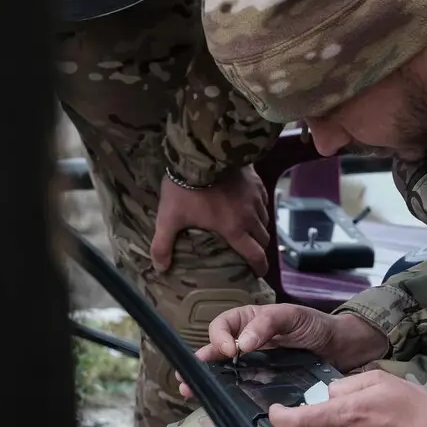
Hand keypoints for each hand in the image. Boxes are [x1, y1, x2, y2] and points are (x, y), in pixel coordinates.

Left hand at [151, 165, 269, 274]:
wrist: (201, 153)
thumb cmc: (186, 189)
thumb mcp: (169, 218)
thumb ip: (163, 245)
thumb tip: (161, 268)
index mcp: (234, 228)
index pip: (255, 255)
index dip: (260, 267)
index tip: (258, 273)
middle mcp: (250, 216)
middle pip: (264, 239)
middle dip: (259, 248)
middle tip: (250, 252)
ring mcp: (256, 197)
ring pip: (265, 219)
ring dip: (259, 227)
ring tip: (249, 229)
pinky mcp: (256, 181)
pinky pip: (264, 200)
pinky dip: (259, 208)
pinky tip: (249, 205)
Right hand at [177, 305, 388, 397]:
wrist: (345, 349)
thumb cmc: (317, 325)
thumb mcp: (292, 316)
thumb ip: (268, 324)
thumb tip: (242, 342)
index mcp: (249, 321)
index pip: (222, 326)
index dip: (219, 338)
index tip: (229, 351)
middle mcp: (247, 344)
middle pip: (216, 354)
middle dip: (199, 366)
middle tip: (186, 381)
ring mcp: (256, 367)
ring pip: (226, 374)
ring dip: (208, 384)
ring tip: (192, 395)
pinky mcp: (267, 386)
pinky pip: (245, 391)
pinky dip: (232, 399)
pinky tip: (223, 408)